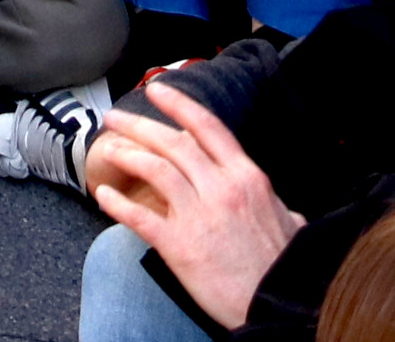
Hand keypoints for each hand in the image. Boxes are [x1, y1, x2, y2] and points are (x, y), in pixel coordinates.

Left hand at [82, 80, 303, 331]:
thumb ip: (275, 206)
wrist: (282, 305)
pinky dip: (118, 204)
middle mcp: (222, 189)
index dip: (178, 104)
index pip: (207, 127)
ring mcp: (199, 216)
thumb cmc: (287, 268)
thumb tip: (281, 208)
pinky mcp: (181, 247)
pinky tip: (103, 196)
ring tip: (107, 150)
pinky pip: (141, 218)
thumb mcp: (290, 223)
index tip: (156, 89)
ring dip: (126, 155)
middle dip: (139, 125)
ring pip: (155, 169)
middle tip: (115, 118)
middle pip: (173, 143)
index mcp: (247, 177)